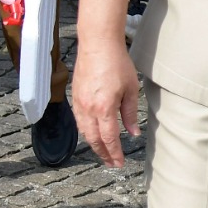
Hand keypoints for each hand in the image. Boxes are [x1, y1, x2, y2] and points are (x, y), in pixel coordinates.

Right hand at [72, 37, 142, 168]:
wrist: (97, 44)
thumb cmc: (117, 63)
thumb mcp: (131, 89)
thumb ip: (130, 113)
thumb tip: (133, 133)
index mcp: (104, 108)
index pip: (109, 139)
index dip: (114, 153)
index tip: (119, 163)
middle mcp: (89, 109)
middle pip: (94, 139)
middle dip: (103, 153)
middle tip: (111, 163)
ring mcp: (79, 103)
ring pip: (84, 131)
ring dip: (93, 144)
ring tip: (103, 151)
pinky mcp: (75, 96)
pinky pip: (78, 120)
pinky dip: (85, 131)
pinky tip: (91, 133)